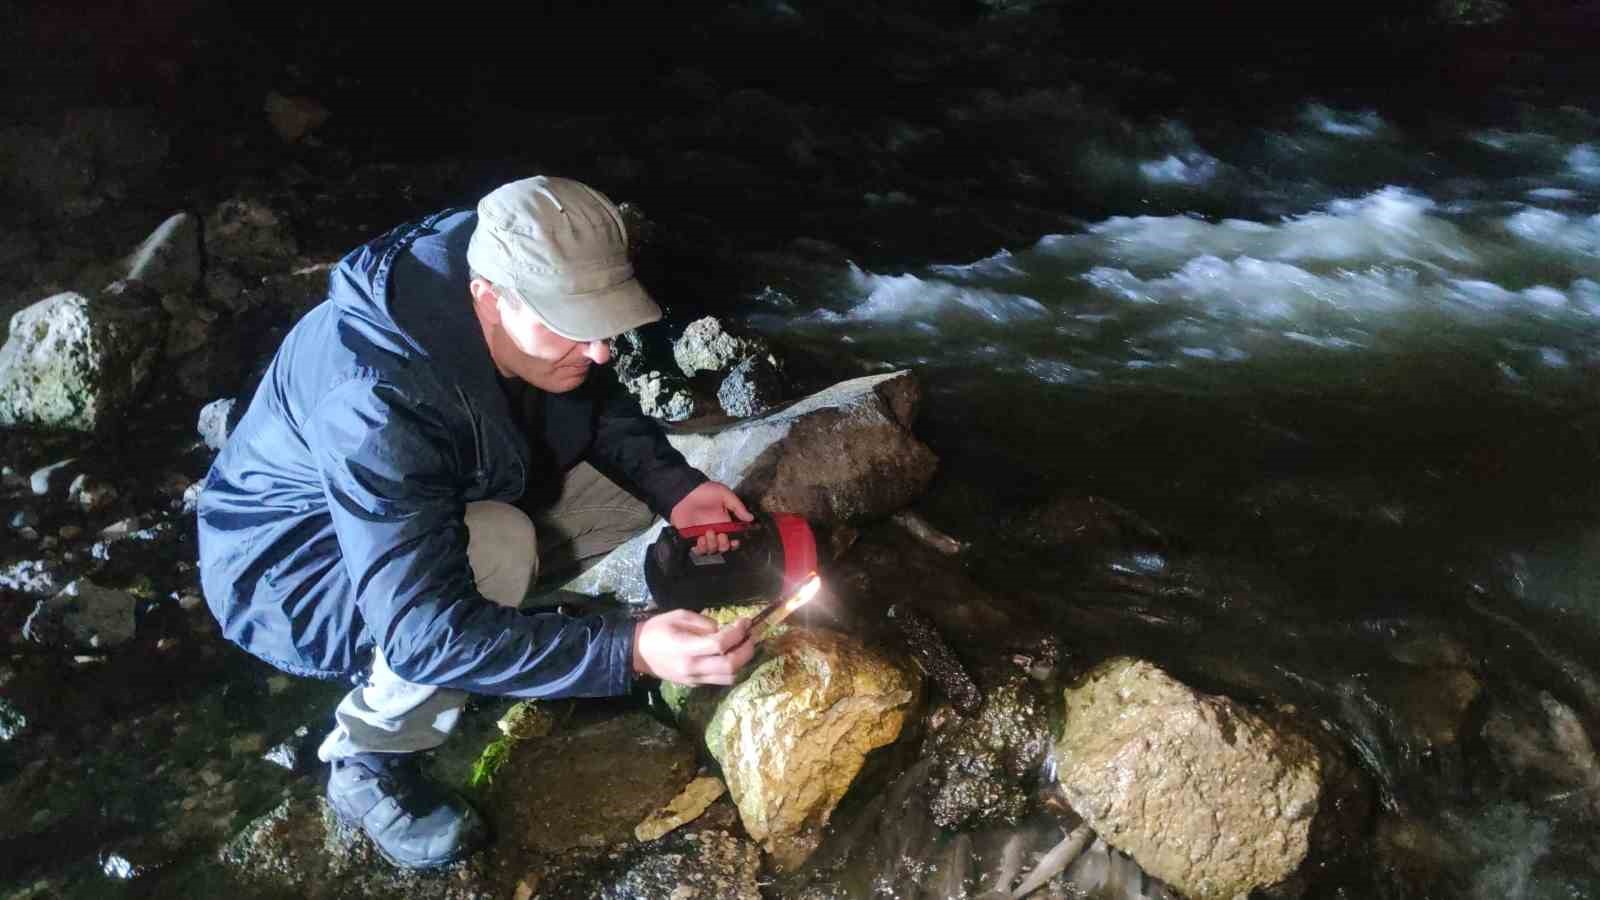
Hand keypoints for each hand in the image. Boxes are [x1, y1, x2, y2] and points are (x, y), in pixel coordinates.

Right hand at [632, 610, 755, 684]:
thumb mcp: (679, 616)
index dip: (738, 633)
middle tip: (751, 636)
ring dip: (742, 662)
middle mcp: (693, 668)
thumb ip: (704, 622)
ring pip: (729, 677)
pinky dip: (731, 669)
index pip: (720, 645)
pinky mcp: (695, 685)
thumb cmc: (656, 629)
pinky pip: (720, 680)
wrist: (637, 652)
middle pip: (730, 666)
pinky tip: (731, 655)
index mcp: (686, 648)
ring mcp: (694, 679)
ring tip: (744, 646)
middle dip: (747, 650)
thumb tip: (723, 629)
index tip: (745, 621)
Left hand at [669, 481, 753, 554]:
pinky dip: (700, 549)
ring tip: (708, 533)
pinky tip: (700, 539)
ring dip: (712, 545)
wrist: (685, 491)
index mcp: (724, 523)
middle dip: (724, 545)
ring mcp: (702, 535)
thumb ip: (737, 507)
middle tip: (720, 535)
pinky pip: (697, 550)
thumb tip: (750, 518)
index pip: (732, 539)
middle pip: (723, 548)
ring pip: (711, 550)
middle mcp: (715, 531)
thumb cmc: (704, 491)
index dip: (735, 544)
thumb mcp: (724, 494)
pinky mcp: (691, 537)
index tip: (735, 541)